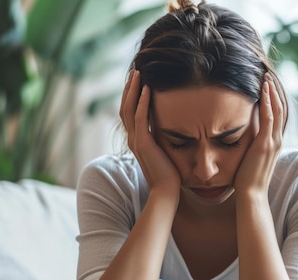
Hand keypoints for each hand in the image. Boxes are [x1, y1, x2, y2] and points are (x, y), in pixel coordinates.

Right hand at [120, 70, 180, 194]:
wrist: (167, 191)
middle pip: (125, 107)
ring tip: (138, 74)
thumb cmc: (169, 174)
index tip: (137, 80)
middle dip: (129, 88)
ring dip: (133, 90)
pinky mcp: (144, 143)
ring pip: (129, 109)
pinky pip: (140, 118)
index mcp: (137, 140)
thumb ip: (163, 138)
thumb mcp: (165, 151)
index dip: (131, 96)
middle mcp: (133, 139)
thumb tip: (171, 126)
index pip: (129, 112)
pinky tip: (148, 89)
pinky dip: (143, 102)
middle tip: (135, 71)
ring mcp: (136, 141)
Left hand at [234, 74, 283, 195]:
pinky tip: (263, 91)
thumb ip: (251, 149)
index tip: (266, 87)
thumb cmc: (247, 180)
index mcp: (274, 143)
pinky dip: (267, 103)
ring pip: (276, 110)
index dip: (273, 101)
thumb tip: (242, 142)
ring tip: (265, 79)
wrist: (251, 194)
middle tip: (267, 76)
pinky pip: (268, 118)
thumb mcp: (251, 160)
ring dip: (271, 93)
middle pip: (279, 109)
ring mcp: (273, 142)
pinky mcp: (265, 143)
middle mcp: (277, 140)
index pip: (276, 117)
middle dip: (274, 92)